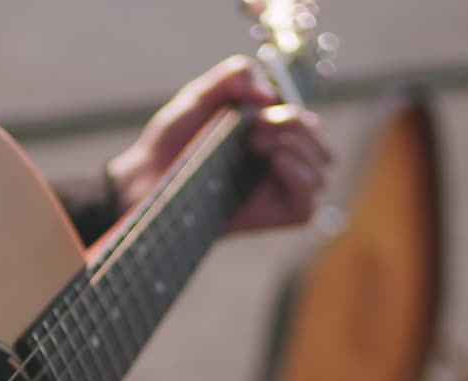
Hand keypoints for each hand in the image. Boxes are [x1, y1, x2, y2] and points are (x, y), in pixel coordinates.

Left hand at [108, 55, 333, 232]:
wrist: (144, 178)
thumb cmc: (171, 141)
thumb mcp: (202, 95)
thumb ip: (236, 75)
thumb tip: (272, 96)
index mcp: (271, 139)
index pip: (311, 128)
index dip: (295, 115)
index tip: (257, 111)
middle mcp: (278, 167)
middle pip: (324, 149)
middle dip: (299, 128)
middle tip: (257, 129)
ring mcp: (274, 194)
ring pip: (321, 174)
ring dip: (299, 149)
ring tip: (257, 145)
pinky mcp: (267, 218)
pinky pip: (306, 208)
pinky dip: (301, 179)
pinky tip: (278, 162)